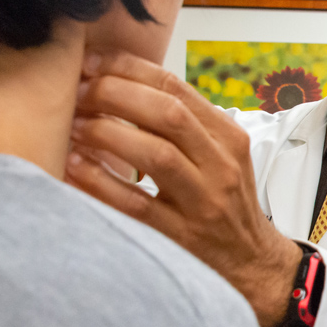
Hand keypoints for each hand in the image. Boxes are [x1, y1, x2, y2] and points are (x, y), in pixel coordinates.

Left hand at [66, 51, 301, 326]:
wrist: (251, 263)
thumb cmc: (224, 204)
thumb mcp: (219, 157)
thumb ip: (183, 125)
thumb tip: (119, 85)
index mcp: (228, 137)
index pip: (176, 87)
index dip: (129, 69)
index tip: (92, 63)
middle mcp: (221, 165)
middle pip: (167, 114)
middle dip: (115, 95)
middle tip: (77, 92)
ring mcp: (204, 202)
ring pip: (156, 155)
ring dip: (108, 133)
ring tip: (74, 125)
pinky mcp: (183, 236)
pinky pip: (136, 204)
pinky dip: (102, 181)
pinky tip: (75, 166)